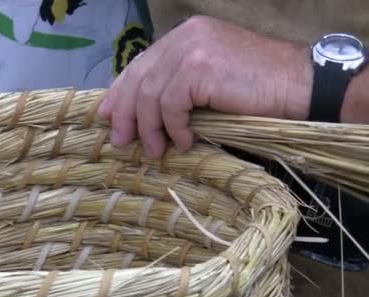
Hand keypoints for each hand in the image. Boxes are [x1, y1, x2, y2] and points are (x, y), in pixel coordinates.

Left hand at [98, 15, 312, 156]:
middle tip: (120, 141)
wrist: (302, 86)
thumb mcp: (210, 83)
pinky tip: (183, 142)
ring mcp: (191, 48)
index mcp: (185, 36)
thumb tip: (140, 115)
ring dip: (149, 128)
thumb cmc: (259, 90)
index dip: (119, 92)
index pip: (141, 64)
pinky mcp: (200, 67)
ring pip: (150, 95)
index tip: (105, 116)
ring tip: (155, 150)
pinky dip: (174, 128)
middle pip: (138, 78)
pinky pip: (171, 105)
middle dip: (124, 113)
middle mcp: (184, 36)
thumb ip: (177, 86)